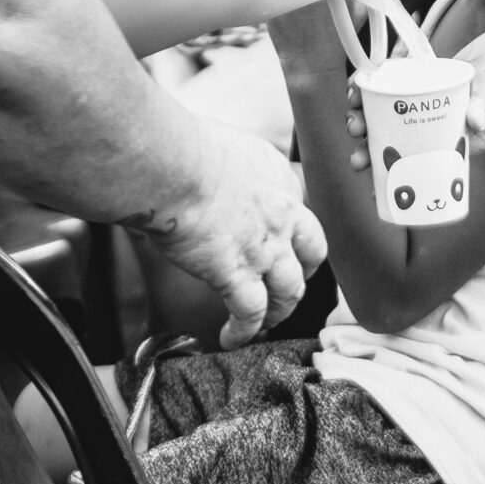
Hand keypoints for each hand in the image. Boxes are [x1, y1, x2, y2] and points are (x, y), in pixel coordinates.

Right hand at [136, 127, 326, 348]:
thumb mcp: (223, 145)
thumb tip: (204, 176)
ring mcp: (265, 247)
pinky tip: (231, 338)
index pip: (298, 211)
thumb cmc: (183, 148)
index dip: (288, 232)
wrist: (173, 166)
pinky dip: (244, 331)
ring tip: (264, 322)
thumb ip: (227, 168)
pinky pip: (251, 313)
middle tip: (286, 285)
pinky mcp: (237, 274)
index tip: (275, 242)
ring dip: (279, 310)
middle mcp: (282, 213)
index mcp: (279, 178)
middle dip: (303, 272)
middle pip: (311, 253)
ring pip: (290, 291)